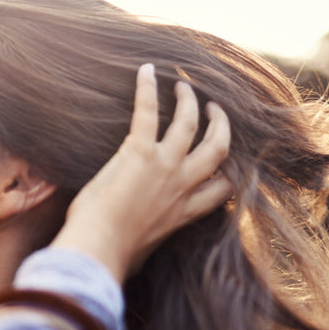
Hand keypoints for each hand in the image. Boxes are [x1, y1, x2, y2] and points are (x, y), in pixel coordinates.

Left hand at [51, 64, 231, 283]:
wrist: (99, 250)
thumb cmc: (111, 257)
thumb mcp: (139, 254)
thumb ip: (145, 244)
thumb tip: (129, 259)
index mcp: (185, 214)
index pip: (223, 190)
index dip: (229, 172)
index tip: (226, 162)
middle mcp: (182, 187)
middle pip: (218, 149)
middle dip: (220, 125)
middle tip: (213, 109)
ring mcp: (164, 166)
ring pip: (188, 123)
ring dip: (189, 101)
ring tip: (184, 85)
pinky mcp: (139, 152)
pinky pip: (148, 111)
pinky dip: (148, 88)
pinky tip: (147, 70)